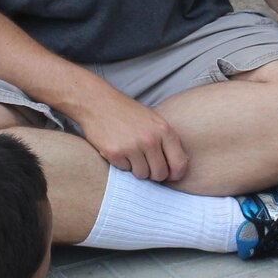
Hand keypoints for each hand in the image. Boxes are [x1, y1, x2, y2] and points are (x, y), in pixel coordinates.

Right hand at [74, 86, 188, 183]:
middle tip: (146, 165)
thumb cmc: (127, 112)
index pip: (179, 164)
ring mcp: (132, 147)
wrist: (98, 102)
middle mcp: (150, 139)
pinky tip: (118, 149)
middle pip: (160, 174)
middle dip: (154, 174)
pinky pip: (125, 170)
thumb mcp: (153, 120)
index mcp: (164, 130)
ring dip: (136, 168)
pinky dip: (122, 163)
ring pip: (142, 174)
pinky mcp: (115, 153)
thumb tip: (179, 166)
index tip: (170, 175)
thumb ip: (166, 140)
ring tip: (130, 153)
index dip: (175, 174)